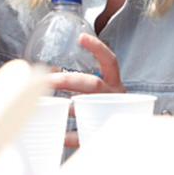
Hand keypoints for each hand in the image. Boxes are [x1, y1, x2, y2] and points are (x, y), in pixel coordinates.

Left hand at [52, 34, 121, 149]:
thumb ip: (81, 83)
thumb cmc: (107, 108)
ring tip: (45, 104)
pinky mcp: (101, 132)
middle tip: (47, 79)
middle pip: (93, 85)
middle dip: (68, 81)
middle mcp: (114, 97)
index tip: (81, 38)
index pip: (110, 62)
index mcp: (114, 84)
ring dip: (65, 107)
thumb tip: (50, 73)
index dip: (98, 49)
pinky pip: (84, 135)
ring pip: (86, 108)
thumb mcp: (101, 92)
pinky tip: (56, 134)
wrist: (128, 134)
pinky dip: (68, 136)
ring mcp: (110, 114)